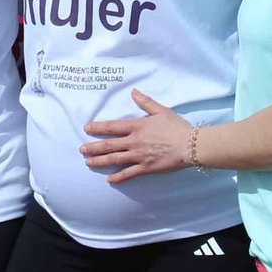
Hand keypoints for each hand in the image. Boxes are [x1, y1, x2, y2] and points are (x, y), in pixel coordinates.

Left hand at [79, 89, 193, 183]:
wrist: (189, 145)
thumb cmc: (176, 127)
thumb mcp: (161, 110)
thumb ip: (145, 102)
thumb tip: (133, 91)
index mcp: (137, 126)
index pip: (112, 127)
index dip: (98, 128)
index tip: (86, 129)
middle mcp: (134, 141)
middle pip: (109, 145)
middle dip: (93, 147)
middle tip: (82, 149)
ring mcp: (139, 156)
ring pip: (114, 159)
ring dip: (100, 161)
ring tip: (88, 163)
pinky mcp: (146, 168)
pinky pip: (128, 174)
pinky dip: (118, 177)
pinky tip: (109, 180)